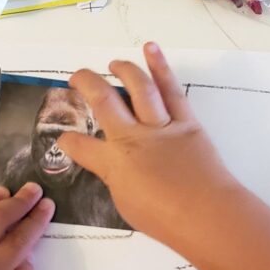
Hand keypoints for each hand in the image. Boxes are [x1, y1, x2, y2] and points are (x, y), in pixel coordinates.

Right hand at [58, 42, 242, 243]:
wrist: (206, 213)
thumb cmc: (165, 220)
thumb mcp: (127, 205)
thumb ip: (116, 181)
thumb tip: (112, 168)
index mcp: (114, 163)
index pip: (81, 147)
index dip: (68, 141)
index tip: (63, 138)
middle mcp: (132, 138)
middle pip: (103, 102)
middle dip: (85, 84)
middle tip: (76, 77)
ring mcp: (160, 127)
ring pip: (138, 88)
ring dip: (124, 70)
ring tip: (114, 62)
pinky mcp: (187, 122)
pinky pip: (171, 90)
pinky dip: (160, 67)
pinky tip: (151, 49)